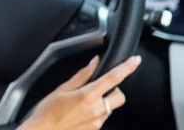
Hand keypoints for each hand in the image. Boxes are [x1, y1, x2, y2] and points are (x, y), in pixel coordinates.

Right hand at [22, 55, 141, 129]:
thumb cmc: (48, 111)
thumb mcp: (62, 88)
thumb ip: (82, 75)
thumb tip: (94, 63)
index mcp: (88, 95)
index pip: (113, 78)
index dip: (127, 67)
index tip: (135, 60)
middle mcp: (97, 109)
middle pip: (119, 96)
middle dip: (114, 89)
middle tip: (100, 87)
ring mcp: (98, 121)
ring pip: (111, 107)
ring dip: (104, 101)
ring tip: (84, 102)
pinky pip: (103, 117)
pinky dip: (97, 111)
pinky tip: (81, 112)